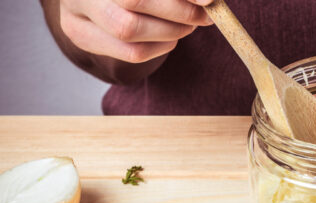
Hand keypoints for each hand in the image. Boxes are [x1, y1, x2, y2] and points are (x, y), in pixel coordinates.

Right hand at [59, 0, 213, 62]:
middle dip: (177, 12)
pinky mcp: (84, 39)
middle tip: (202, 15)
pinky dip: (160, 47)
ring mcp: (75, 15)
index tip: (207, 0)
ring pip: (130, 32)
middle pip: (133, 3)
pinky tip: (170, 37)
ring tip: (188, 25)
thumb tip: (208, 0)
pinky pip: (131, 53)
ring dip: (171, 31)